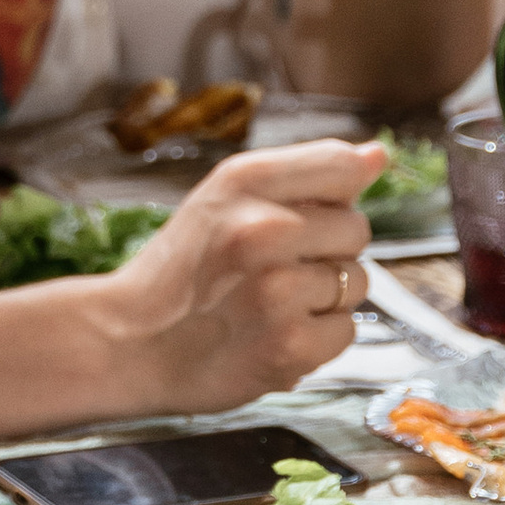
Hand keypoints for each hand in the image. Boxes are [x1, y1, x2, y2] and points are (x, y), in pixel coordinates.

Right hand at [96, 136, 386, 413]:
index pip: (342, 166)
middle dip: (326, 250)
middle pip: (357, 228)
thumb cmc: (182, 269)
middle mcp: (264, 231)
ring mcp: (278, 293)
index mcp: (246, 182)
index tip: (295, 220)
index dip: (330, 195)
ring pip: (356, 282)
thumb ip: (305, 172)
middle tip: (271, 270)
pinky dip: (317, 339)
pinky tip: (273, 336)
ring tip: (270, 305)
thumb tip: (377, 156)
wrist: (127, 345)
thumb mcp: (225, 196)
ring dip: (324, 298)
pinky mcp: (289, 348)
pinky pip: (346, 331)